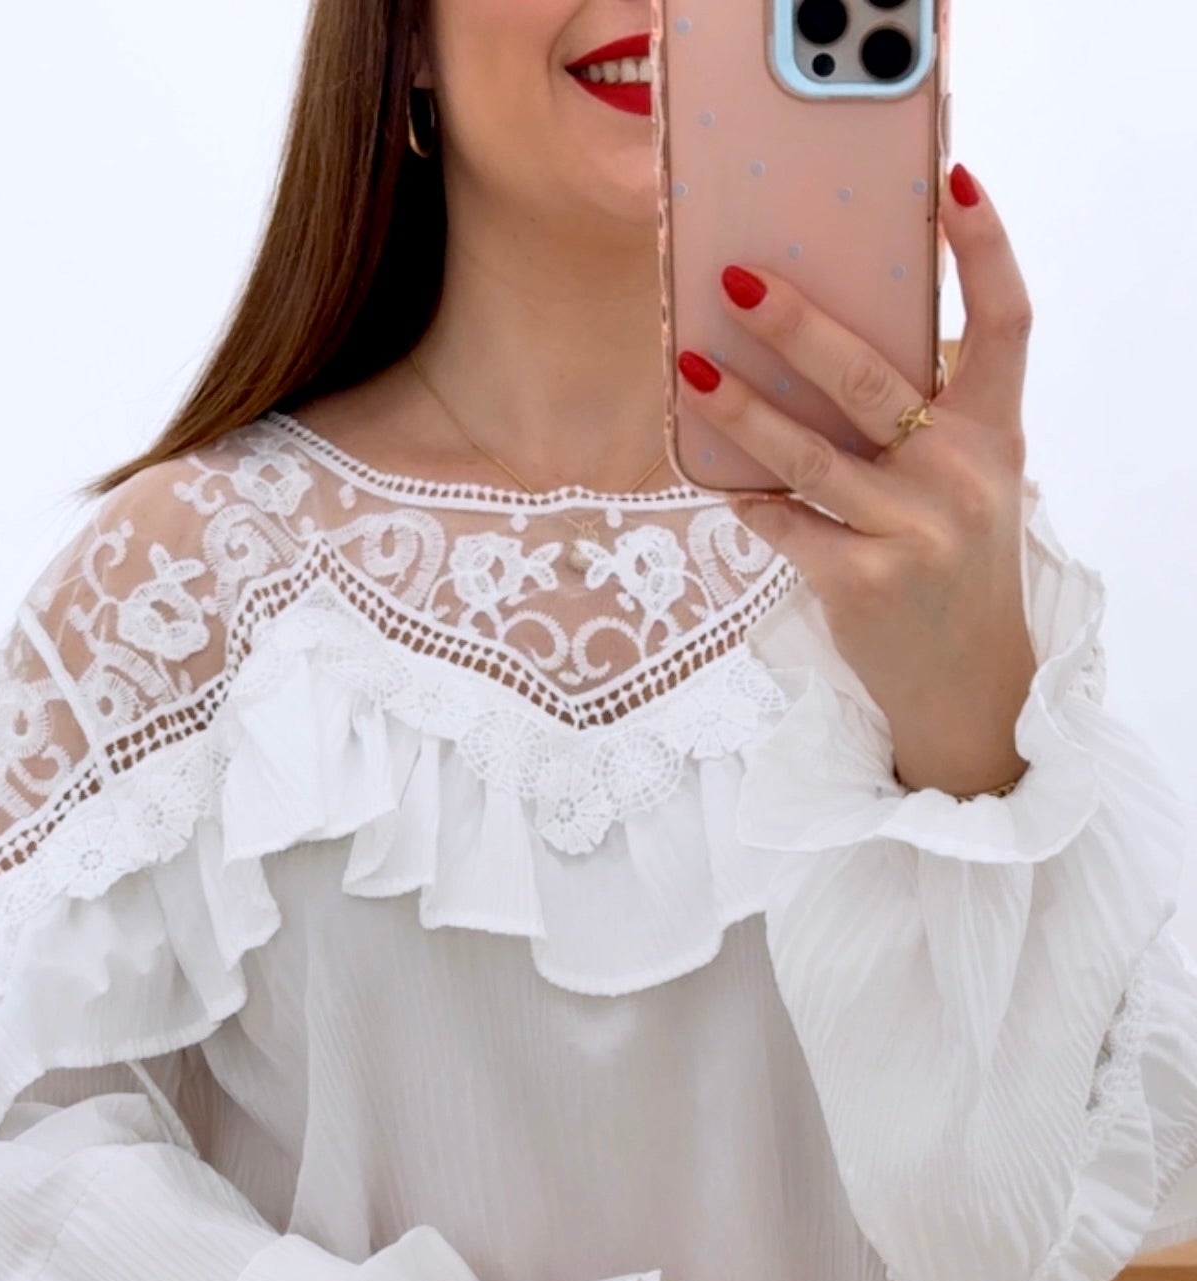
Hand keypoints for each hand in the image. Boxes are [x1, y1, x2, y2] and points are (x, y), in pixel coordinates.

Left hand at [676, 164, 1036, 799]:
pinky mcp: (863, 584)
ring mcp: (914, 532)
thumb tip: (816, 335)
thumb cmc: (949, 556)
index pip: (1007, 319)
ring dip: (741, 411)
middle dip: (798, 326)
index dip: (983, 246)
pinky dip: (747, 498)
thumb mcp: (965, 478)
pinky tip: (713, 473)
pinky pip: (785, 524)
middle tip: (735, 279)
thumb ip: (923, 413)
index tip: (949, 183)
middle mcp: (963, 476)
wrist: (965, 680)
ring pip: (809, 456)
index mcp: (995, 431)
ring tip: (690, 369)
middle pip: (874, 379)